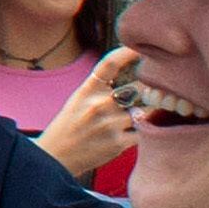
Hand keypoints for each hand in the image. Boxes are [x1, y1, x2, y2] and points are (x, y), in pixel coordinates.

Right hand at [36, 49, 140, 181]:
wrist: (54, 158)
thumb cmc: (70, 126)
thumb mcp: (79, 100)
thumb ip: (104, 89)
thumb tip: (140, 80)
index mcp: (87, 90)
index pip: (110, 63)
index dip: (128, 52)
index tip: (141, 49)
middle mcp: (98, 104)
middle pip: (138, 89)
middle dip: (148, 93)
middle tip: (154, 96)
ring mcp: (109, 124)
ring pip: (144, 112)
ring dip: (147, 116)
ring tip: (140, 120)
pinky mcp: (118, 143)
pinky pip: (143, 133)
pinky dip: (143, 134)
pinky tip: (133, 136)